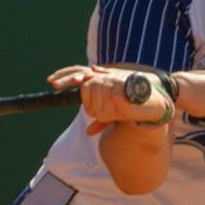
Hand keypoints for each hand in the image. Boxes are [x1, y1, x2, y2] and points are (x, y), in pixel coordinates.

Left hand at [48, 65, 173, 135]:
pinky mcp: (114, 81)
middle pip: (78, 72)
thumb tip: (89, 132)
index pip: (79, 74)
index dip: (66, 76)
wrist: (153, 95)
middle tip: (51, 82)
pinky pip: (97, 82)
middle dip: (64, 77)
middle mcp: (102, 76)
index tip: (52, 82)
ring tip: (58, 83)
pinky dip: (87, 82)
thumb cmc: (134, 103)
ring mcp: (108, 77)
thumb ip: (101, 121)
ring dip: (72, 79)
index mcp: (101, 80)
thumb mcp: (114, 113)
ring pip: (85, 77)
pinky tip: (80, 81)